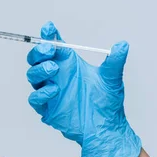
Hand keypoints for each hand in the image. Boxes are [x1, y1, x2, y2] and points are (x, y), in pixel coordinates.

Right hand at [26, 21, 140, 156]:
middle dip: (39, 51)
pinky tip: (54, 90)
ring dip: (39, 69)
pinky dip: (42, 93)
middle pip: (37, 58)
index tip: (49, 28)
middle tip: (48, 48)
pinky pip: (35, 98)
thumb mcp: (111, 79)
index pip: (53, 45)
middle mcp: (56, 75)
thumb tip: (123, 45)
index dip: (48, 35)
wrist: (105, 128)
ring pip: (32, 75)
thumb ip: (114, 61)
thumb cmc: (106, 103)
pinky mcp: (46, 108)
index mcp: (68, 64)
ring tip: (53, 68)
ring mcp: (49, 90)